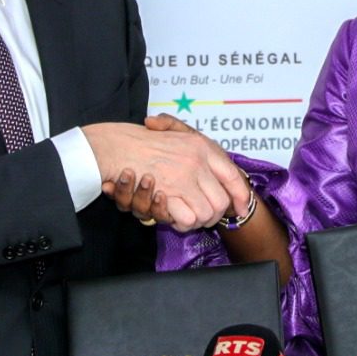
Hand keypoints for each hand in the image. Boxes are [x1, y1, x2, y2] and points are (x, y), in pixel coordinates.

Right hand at [83, 121, 250, 231]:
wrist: (115, 144)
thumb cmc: (145, 141)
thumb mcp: (175, 133)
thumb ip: (200, 150)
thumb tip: (222, 171)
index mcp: (201, 145)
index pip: (233, 176)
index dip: (241, 196)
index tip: (241, 209)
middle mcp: (197, 160)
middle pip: (222, 202)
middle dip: (214, 216)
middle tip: (202, 218)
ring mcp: (183, 176)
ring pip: (206, 213)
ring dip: (196, 221)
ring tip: (183, 217)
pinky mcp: (168, 192)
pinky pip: (187, 218)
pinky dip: (181, 222)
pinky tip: (173, 217)